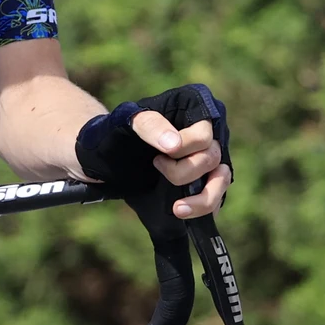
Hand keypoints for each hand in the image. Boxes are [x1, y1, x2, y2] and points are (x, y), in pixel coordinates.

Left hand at [76, 83, 233, 230]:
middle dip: (184, 170)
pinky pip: (214, 200)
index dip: (187, 145)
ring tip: (178, 209)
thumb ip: (149, 125)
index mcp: (192, 113)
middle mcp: (205, 137)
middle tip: (156, 165)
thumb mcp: (125, 121)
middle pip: (212, 158)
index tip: (161, 153)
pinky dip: (201, 208)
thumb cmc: (116, 133)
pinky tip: (181, 212)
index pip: (205, 132)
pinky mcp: (200, 185)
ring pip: (221, 182)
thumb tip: (174, 144)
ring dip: (203, 199)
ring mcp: (204, 163)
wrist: (104, 158)